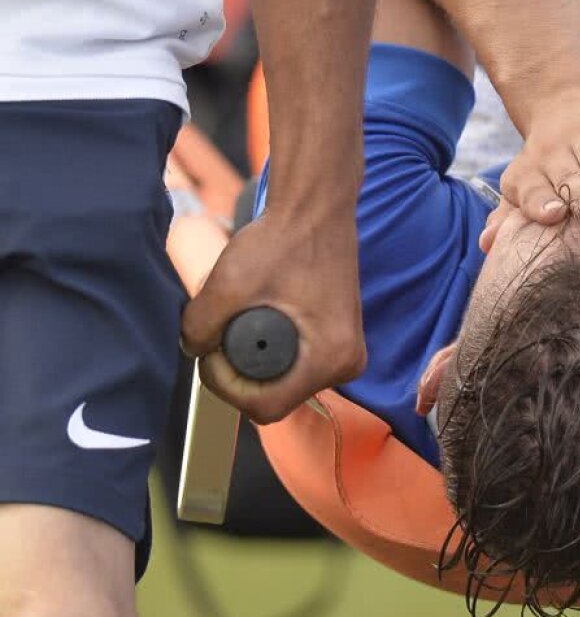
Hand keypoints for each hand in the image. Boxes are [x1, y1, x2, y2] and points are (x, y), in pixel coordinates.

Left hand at [179, 206, 365, 422]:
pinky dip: (273, 347)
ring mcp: (347, 352)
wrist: (315, 208)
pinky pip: (298, 363)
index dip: (227, 388)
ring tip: (241, 321)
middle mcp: (347, 363)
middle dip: (240, 373)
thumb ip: (198, 326)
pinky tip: (262, 317)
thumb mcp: (229, 283)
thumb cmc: (283, 239)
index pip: (266, 407)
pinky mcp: (340, 340)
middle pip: (277, 396)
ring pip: (286, 381)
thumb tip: (194, 349)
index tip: (212, 352)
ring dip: (255, 361)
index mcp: (330, 358)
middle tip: (222, 333)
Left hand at [499, 87, 579, 222]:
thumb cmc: (547, 164)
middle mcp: (553, 150)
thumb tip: (485, 244)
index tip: (553, 214)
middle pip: (568, 177)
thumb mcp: (523, 186)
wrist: (563, 99)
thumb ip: (508, 216)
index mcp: (527, 172)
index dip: (541, 202)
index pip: (532, 190)